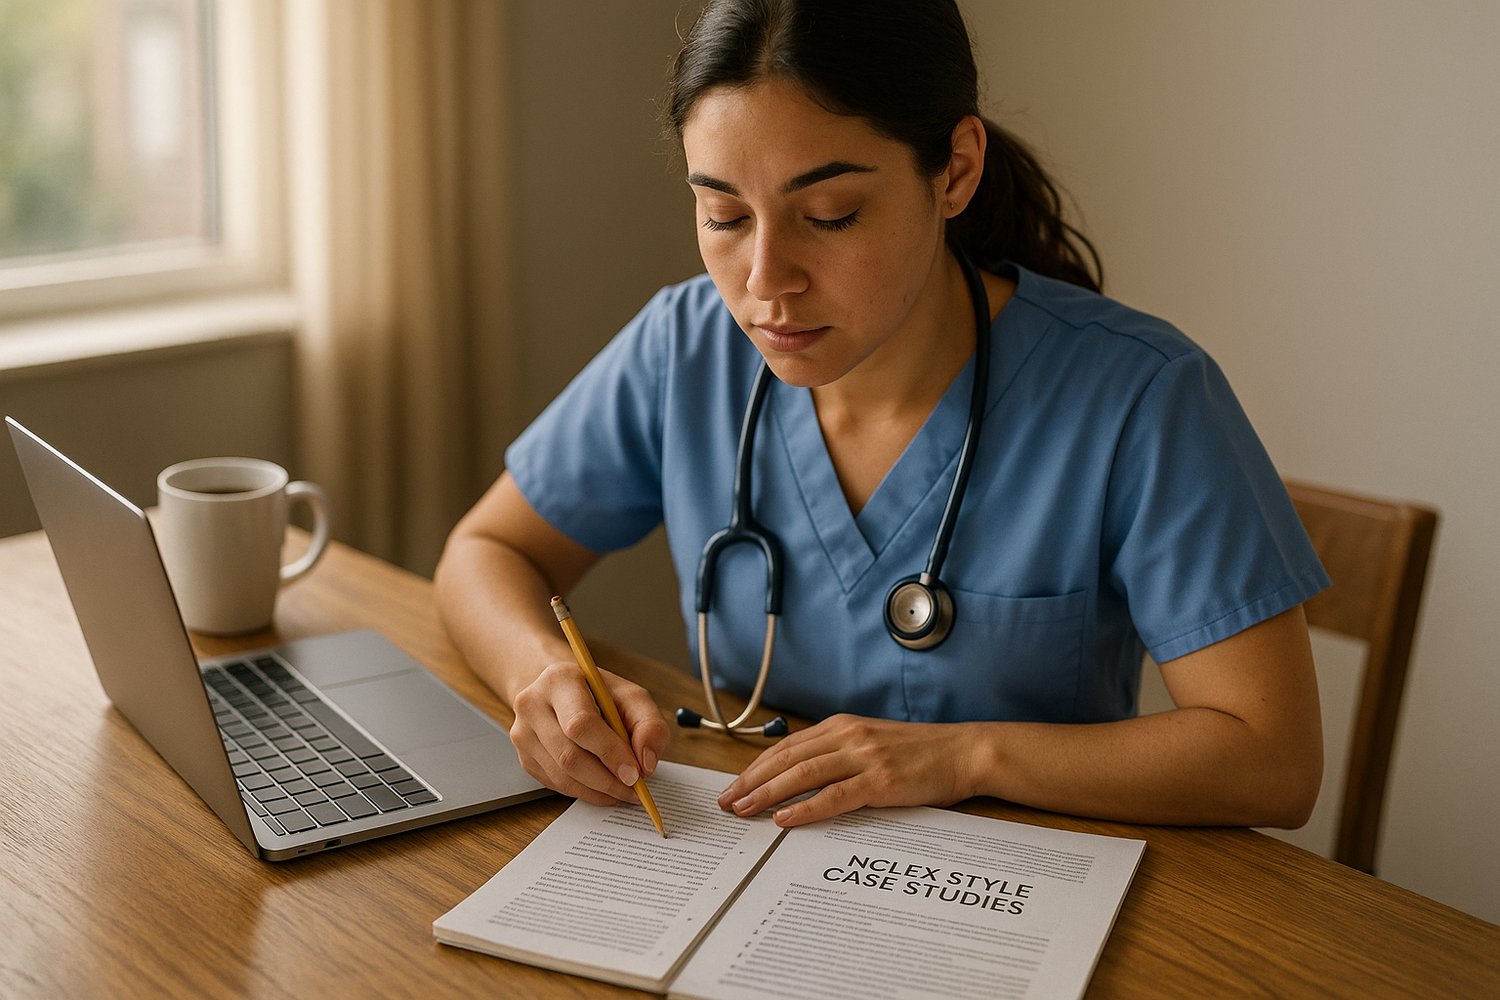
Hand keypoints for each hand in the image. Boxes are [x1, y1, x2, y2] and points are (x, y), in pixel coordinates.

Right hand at [509, 660, 670, 805]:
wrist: (562, 693)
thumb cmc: (598, 694)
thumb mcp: (631, 696)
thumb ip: (649, 724)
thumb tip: (646, 763)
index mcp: (559, 680)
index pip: (580, 724)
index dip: (610, 752)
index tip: (635, 772)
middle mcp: (532, 705)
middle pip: (569, 756)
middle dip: (607, 779)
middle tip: (634, 788)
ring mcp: (523, 734)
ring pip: (562, 776)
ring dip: (599, 791)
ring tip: (624, 790)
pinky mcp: (525, 758)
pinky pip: (557, 785)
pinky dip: (586, 792)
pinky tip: (604, 787)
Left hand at [717, 714, 982, 826]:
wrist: (964, 752)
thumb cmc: (919, 754)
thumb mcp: (871, 743)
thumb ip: (838, 753)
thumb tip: (800, 774)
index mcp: (842, 726)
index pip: (787, 747)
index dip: (755, 767)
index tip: (733, 785)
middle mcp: (848, 736)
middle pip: (786, 758)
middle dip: (751, 781)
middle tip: (726, 802)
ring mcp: (864, 757)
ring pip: (802, 774)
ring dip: (767, 793)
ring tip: (743, 810)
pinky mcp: (880, 782)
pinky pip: (834, 796)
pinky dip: (805, 807)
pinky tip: (783, 818)